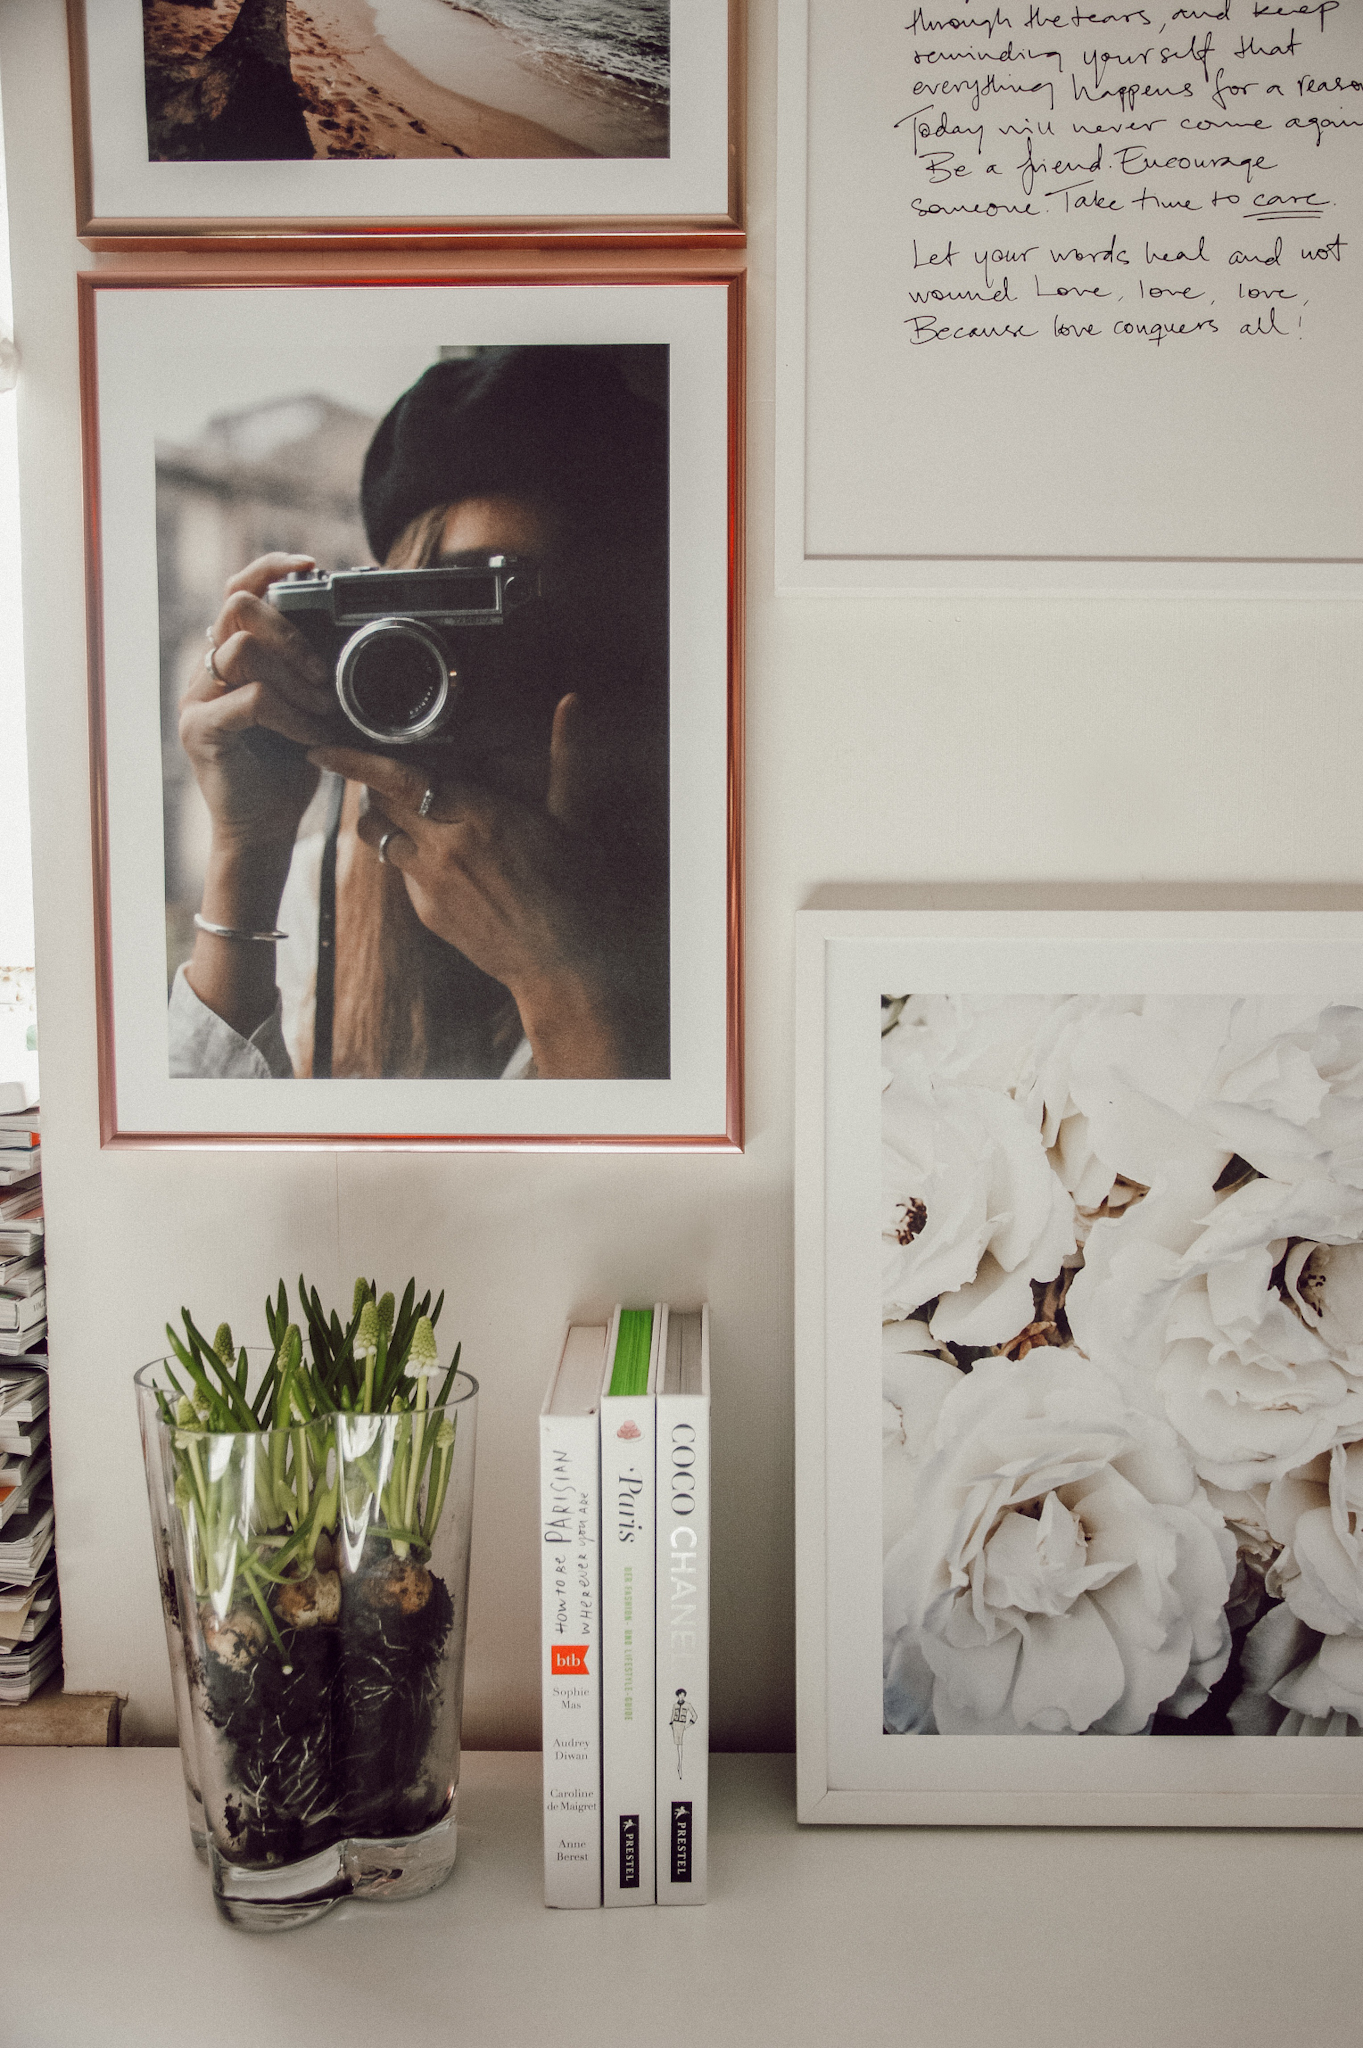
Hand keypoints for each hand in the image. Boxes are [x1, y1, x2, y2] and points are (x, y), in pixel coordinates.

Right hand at [180, 553, 333, 860]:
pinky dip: (292, 715)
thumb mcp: (309, 709)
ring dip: (295, 677)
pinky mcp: (201, 729)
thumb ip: (311, 671)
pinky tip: (312, 737)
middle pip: (236, 606)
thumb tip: (348, 636)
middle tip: (322, 672)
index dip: (269, 568)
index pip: (237, 590)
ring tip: (322, 711)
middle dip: (289, 630)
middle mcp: (206, 671)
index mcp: (229, 658)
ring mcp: (197, 698)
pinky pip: (251, 698)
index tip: (310, 566)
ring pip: (243, 650)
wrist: (264, 830)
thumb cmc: (288, 769)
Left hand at [309, 696, 632, 1077]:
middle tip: (380, 770)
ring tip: (398, 808)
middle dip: (372, 782)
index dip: (355, 761)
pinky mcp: (427, 912)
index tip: (321, 749)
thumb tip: (572, 702)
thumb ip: (567, 755)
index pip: (398, 779)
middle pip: (379, 803)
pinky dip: (405, 854)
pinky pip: (399, 872)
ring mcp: (430, 883)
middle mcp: (444, 847)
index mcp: (478, 815)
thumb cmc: (576, 888)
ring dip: (380, 817)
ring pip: (378, 837)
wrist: (564, 963)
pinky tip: (433, 855)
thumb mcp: (574, 817)